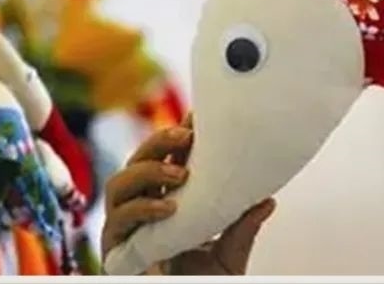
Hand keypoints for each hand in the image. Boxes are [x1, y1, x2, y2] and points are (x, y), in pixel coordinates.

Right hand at [101, 115, 276, 274]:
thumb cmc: (202, 282)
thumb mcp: (228, 255)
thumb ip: (242, 229)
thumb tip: (269, 199)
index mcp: (166, 200)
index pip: (168, 158)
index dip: (178, 134)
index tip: (199, 116)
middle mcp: (141, 208)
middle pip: (138, 161)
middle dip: (159, 142)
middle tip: (186, 134)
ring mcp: (124, 226)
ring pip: (119, 183)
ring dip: (148, 171)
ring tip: (180, 174)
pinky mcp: (114, 248)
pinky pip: (118, 220)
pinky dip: (142, 209)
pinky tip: (168, 208)